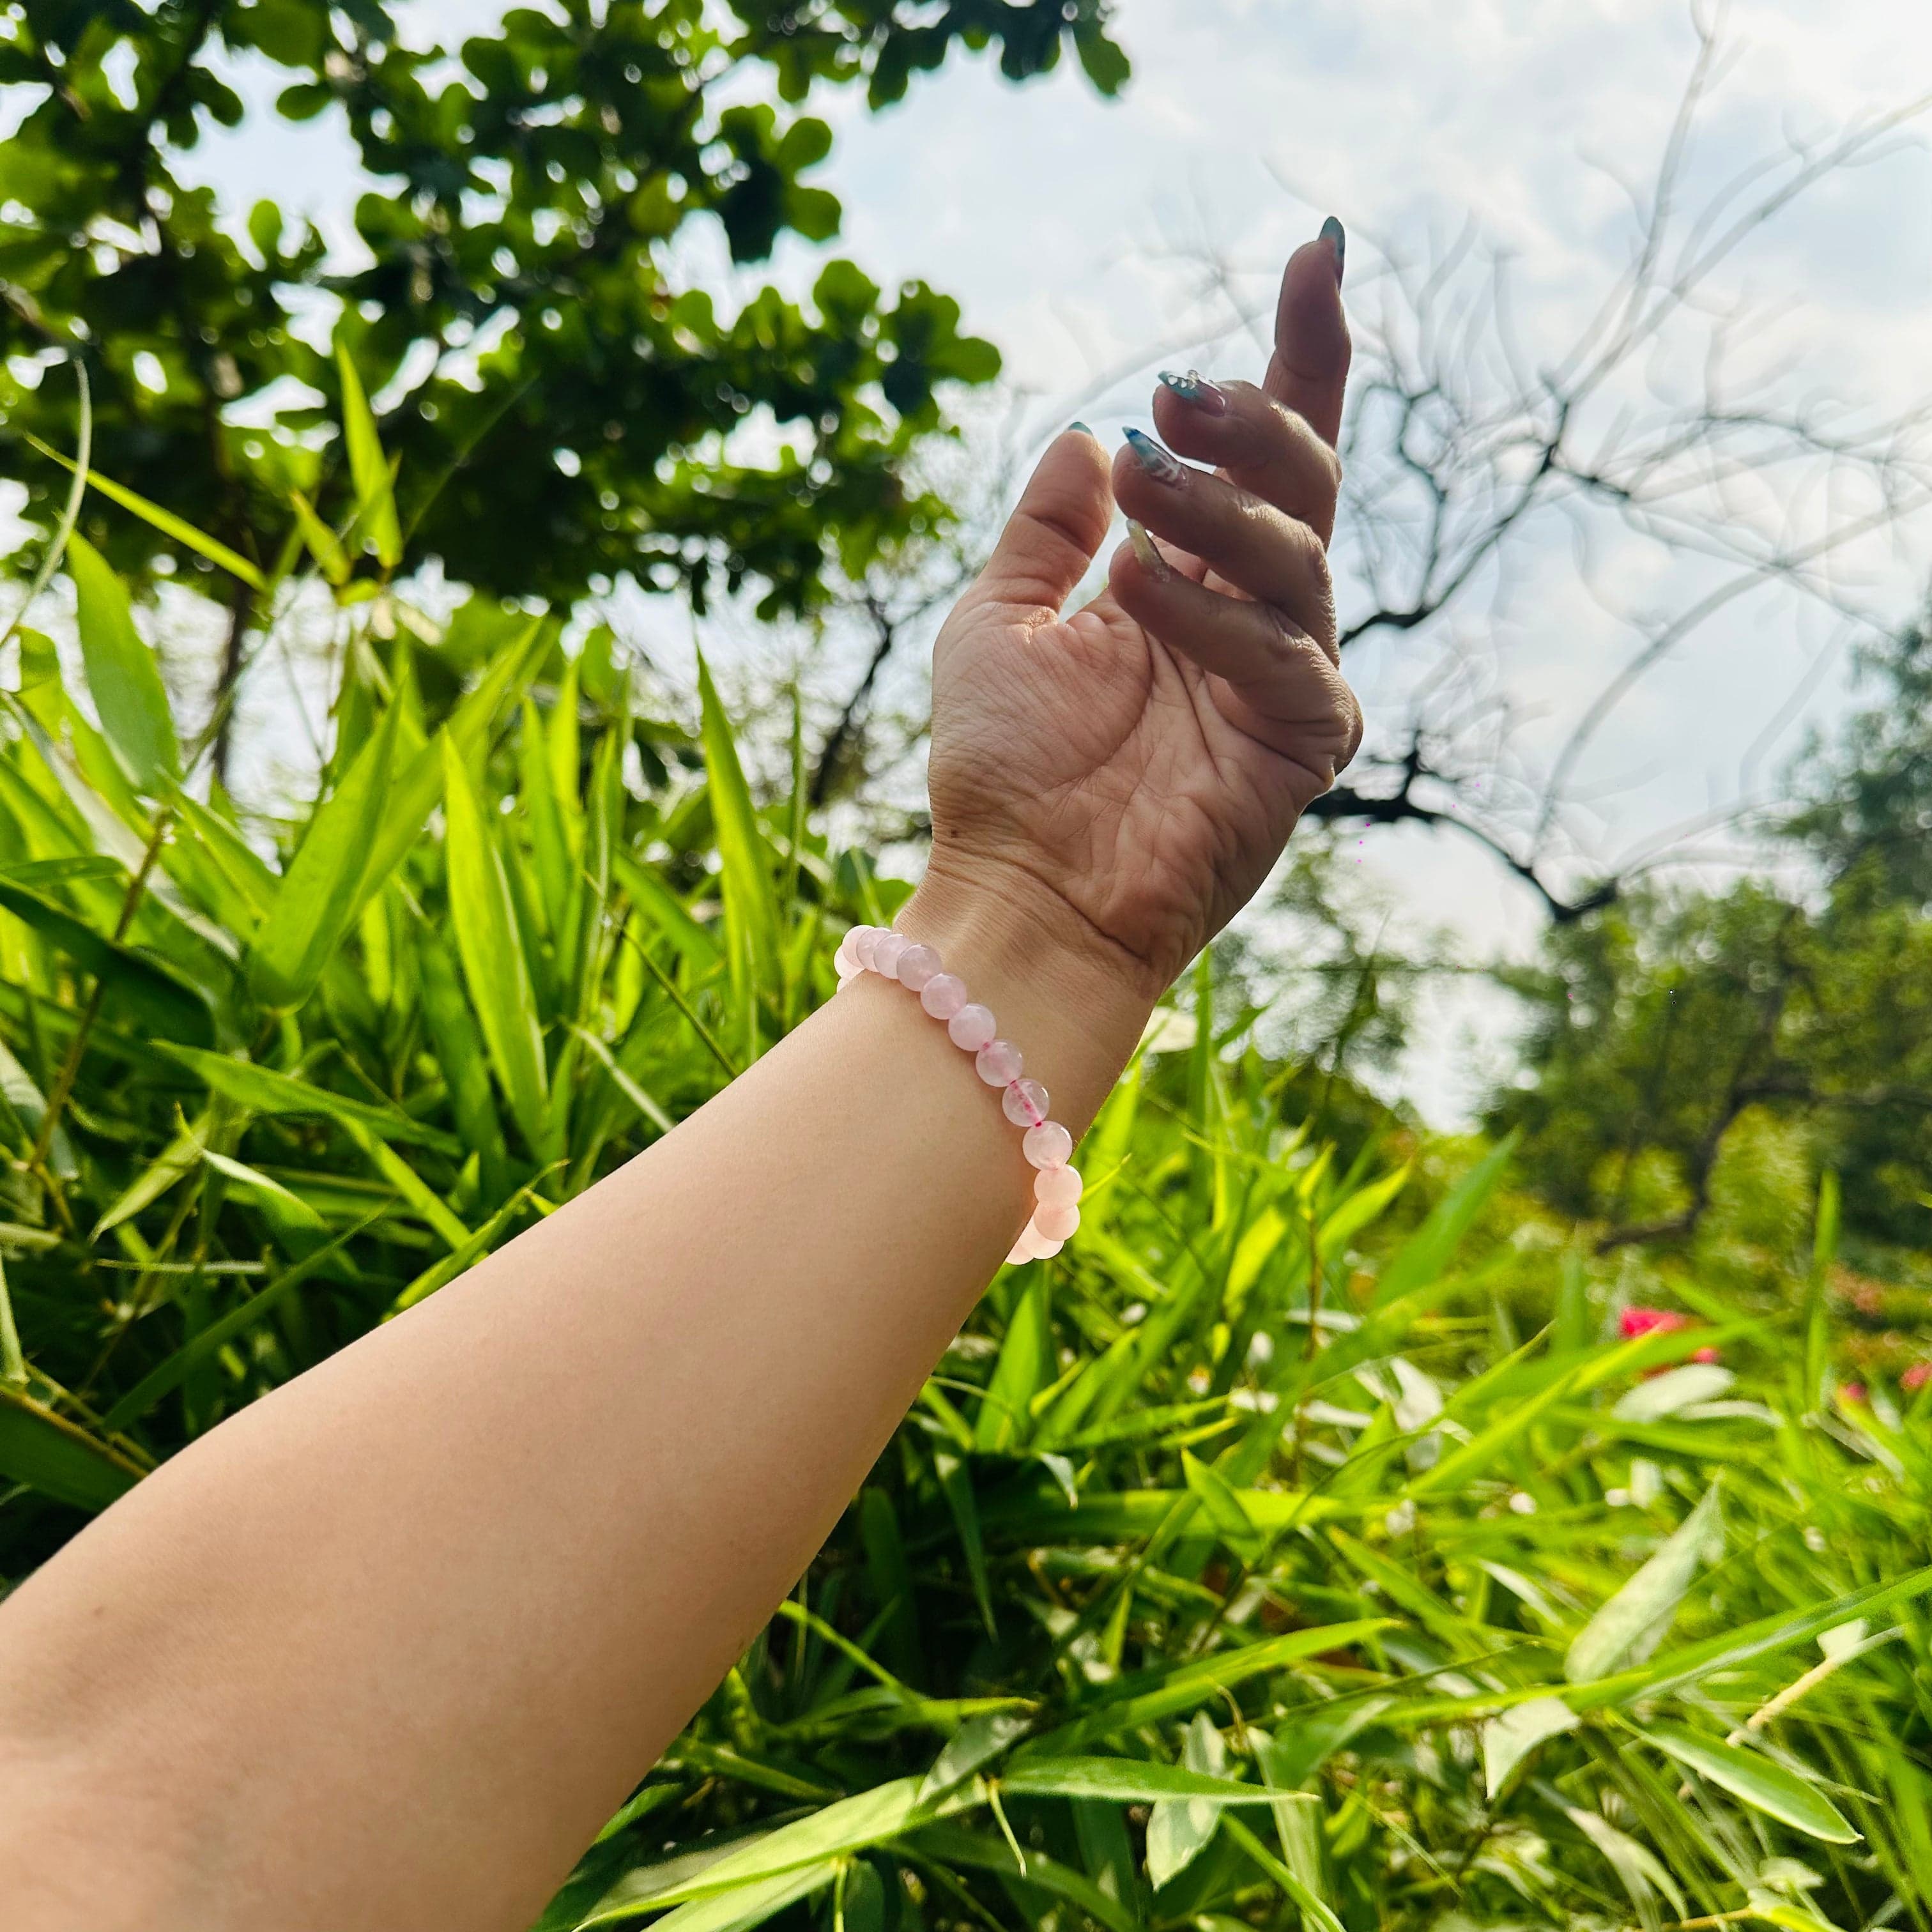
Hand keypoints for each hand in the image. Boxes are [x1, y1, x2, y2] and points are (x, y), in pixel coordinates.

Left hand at [916, 225, 1359, 1006]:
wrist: (1019, 894)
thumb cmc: (1004, 772)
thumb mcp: (999, 622)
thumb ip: (1048, 531)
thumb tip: (1082, 434)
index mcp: (1188, 580)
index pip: (1263, 454)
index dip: (1299, 353)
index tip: (1318, 247)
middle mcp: (1249, 619)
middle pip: (1302, 483)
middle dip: (1253, 420)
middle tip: (1170, 394)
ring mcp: (1284, 679)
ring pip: (1296, 554)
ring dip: (1216, 504)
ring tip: (1135, 480)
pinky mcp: (1303, 745)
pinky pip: (1285, 655)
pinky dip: (1209, 617)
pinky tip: (1135, 597)